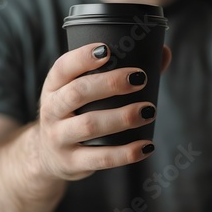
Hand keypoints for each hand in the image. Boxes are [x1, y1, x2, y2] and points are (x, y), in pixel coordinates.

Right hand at [34, 43, 171, 180]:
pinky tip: (146, 146)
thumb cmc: (76, 112)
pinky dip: (125, 153)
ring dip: (122, 117)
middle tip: (140, 78)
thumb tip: (164, 53)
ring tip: (149, 110)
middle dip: (110, 83)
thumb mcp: (83, 91)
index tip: (108, 50)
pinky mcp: (71, 162)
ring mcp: (58, 137)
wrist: (48, 155)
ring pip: (89, 125)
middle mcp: (51, 110)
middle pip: (77, 93)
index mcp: (53, 86)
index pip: (63, 67)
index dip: (82, 57)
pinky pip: (99, 158)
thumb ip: (120, 71)